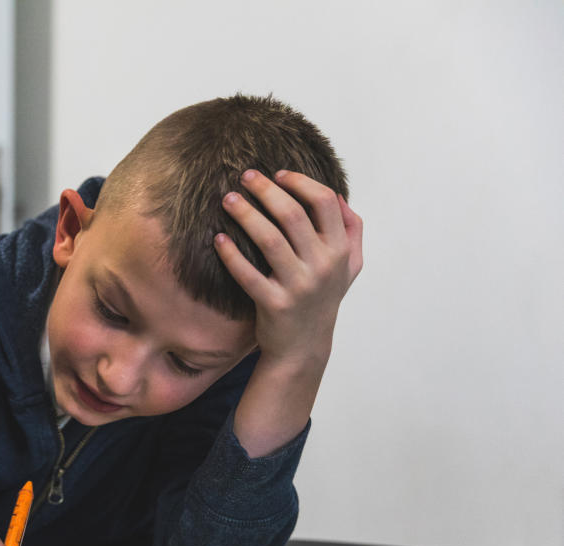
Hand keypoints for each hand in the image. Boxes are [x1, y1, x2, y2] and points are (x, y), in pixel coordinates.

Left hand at [215, 169, 363, 369]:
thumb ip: (352, 230)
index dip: (300, 182)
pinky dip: (231, 255)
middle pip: (293, 215)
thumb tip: (339, 196)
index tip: (278, 174)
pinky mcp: (274, 304)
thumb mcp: (349, 267)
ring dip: (245, 215)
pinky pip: (248, 274)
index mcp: (340, 250)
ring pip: (269, 239)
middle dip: (267, 190)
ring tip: (228, 199)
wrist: (304, 348)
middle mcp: (323, 266)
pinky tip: (217, 239)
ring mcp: (299, 286)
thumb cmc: (322, 299)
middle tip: (245, 176)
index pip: (324, 202)